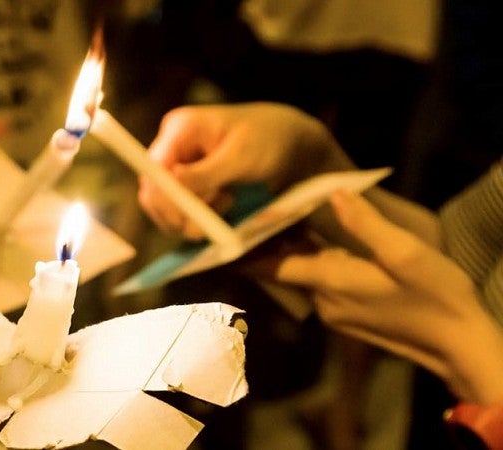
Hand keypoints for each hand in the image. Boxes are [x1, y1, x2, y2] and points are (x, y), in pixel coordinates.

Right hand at [138, 102, 350, 239]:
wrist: (288, 142)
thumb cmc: (270, 141)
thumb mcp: (242, 158)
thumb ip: (207, 172)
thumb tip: (172, 182)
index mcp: (182, 128)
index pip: (154, 168)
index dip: (163, 198)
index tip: (185, 222)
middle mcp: (173, 144)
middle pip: (152, 189)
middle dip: (175, 214)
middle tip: (203, 230)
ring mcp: (178, 163)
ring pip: (164, 203)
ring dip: (190, 216)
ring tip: (226, 203)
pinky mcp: (186, 180)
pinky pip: (178, 207)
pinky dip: (197, 215)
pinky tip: (224, 203)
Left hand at [268, 190, 502, 402]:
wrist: (459, 346)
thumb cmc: (437, 298)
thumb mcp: (405, 254)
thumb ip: (365, 224)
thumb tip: (333, 194)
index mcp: (331, 282)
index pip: (273, 267)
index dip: (246, 252)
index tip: (222, 235)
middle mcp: (325, 301)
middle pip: (288, 267)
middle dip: (276, 240)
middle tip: (264, 206)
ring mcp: (336, 314)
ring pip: (307, 275)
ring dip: (301, 250)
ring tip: (293, 216)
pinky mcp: (350, 319)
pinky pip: (324, 285)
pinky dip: (319, 264)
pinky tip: (331, 244)